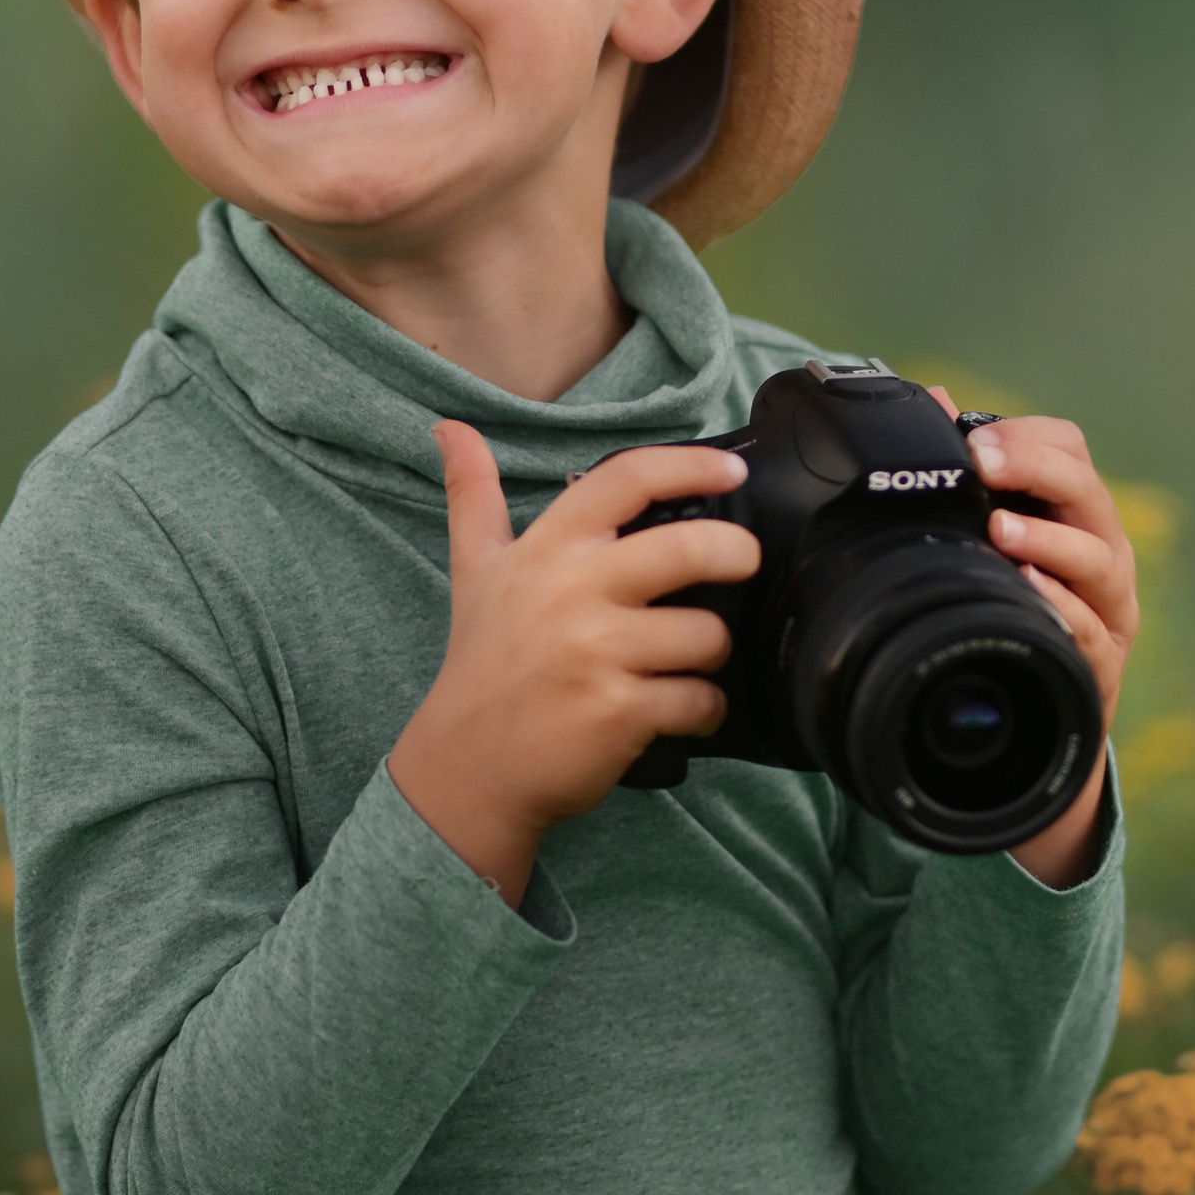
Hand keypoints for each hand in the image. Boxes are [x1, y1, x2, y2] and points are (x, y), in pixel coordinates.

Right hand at [387, 424, 761, 904]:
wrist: (467, 766)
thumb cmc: (483, 663)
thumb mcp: (475, 571)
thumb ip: (473, 495)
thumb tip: (450, 428)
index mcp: (549, 549)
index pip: (628, 479)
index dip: (692, 465)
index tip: (731, 472)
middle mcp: (573, 592)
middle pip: (689, 547)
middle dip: (737, 554)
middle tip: (744, 565)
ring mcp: (598, 653)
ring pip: (707, 633)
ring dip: (716, 651)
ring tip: (693, 661)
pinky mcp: (620, 712)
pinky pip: (700, 699)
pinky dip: (707, 709)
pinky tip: (688, 711)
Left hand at [933, 395, 1138, 886]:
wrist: (1038, 720)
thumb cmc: (1010, 615)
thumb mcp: (989, 544)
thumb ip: (967, 478)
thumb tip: (929, 399)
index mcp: (1070, 513)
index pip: (1068, 448)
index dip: (1025, 436)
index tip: (973, 439)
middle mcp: (1100, 551)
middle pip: (1087, 491)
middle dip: (1035, 470)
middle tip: (983, 465)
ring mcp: (1109, 607)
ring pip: (1096, 558)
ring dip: (1046, 540)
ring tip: (1001, 531)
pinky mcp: (1101, 659)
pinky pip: (1087, 628)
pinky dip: (1060, 608)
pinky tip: (1029, 593)